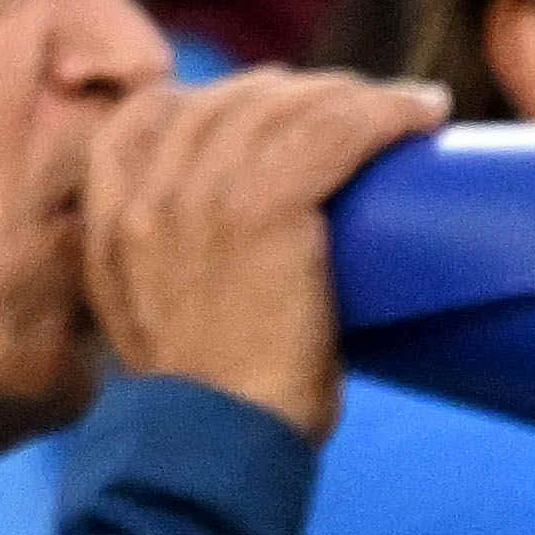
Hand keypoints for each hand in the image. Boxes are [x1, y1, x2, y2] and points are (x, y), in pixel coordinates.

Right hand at [82, 68, 444, 440]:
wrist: (213, 443)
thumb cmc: (203, 402)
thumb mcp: (140, 315)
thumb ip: (156, 265)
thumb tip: (219, 256)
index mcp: (111, 211)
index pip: (148, 112)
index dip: (210, 98)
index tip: (265, 106)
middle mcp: (150, 186)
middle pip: (229, 98)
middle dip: (296, 91)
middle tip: (356, 108)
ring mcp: (204, 191)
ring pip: (287, 104)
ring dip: (353, 95)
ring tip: (404, 107)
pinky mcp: (268, 207)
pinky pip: (335, 132)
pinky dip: (385, 113)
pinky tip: (423, 112)